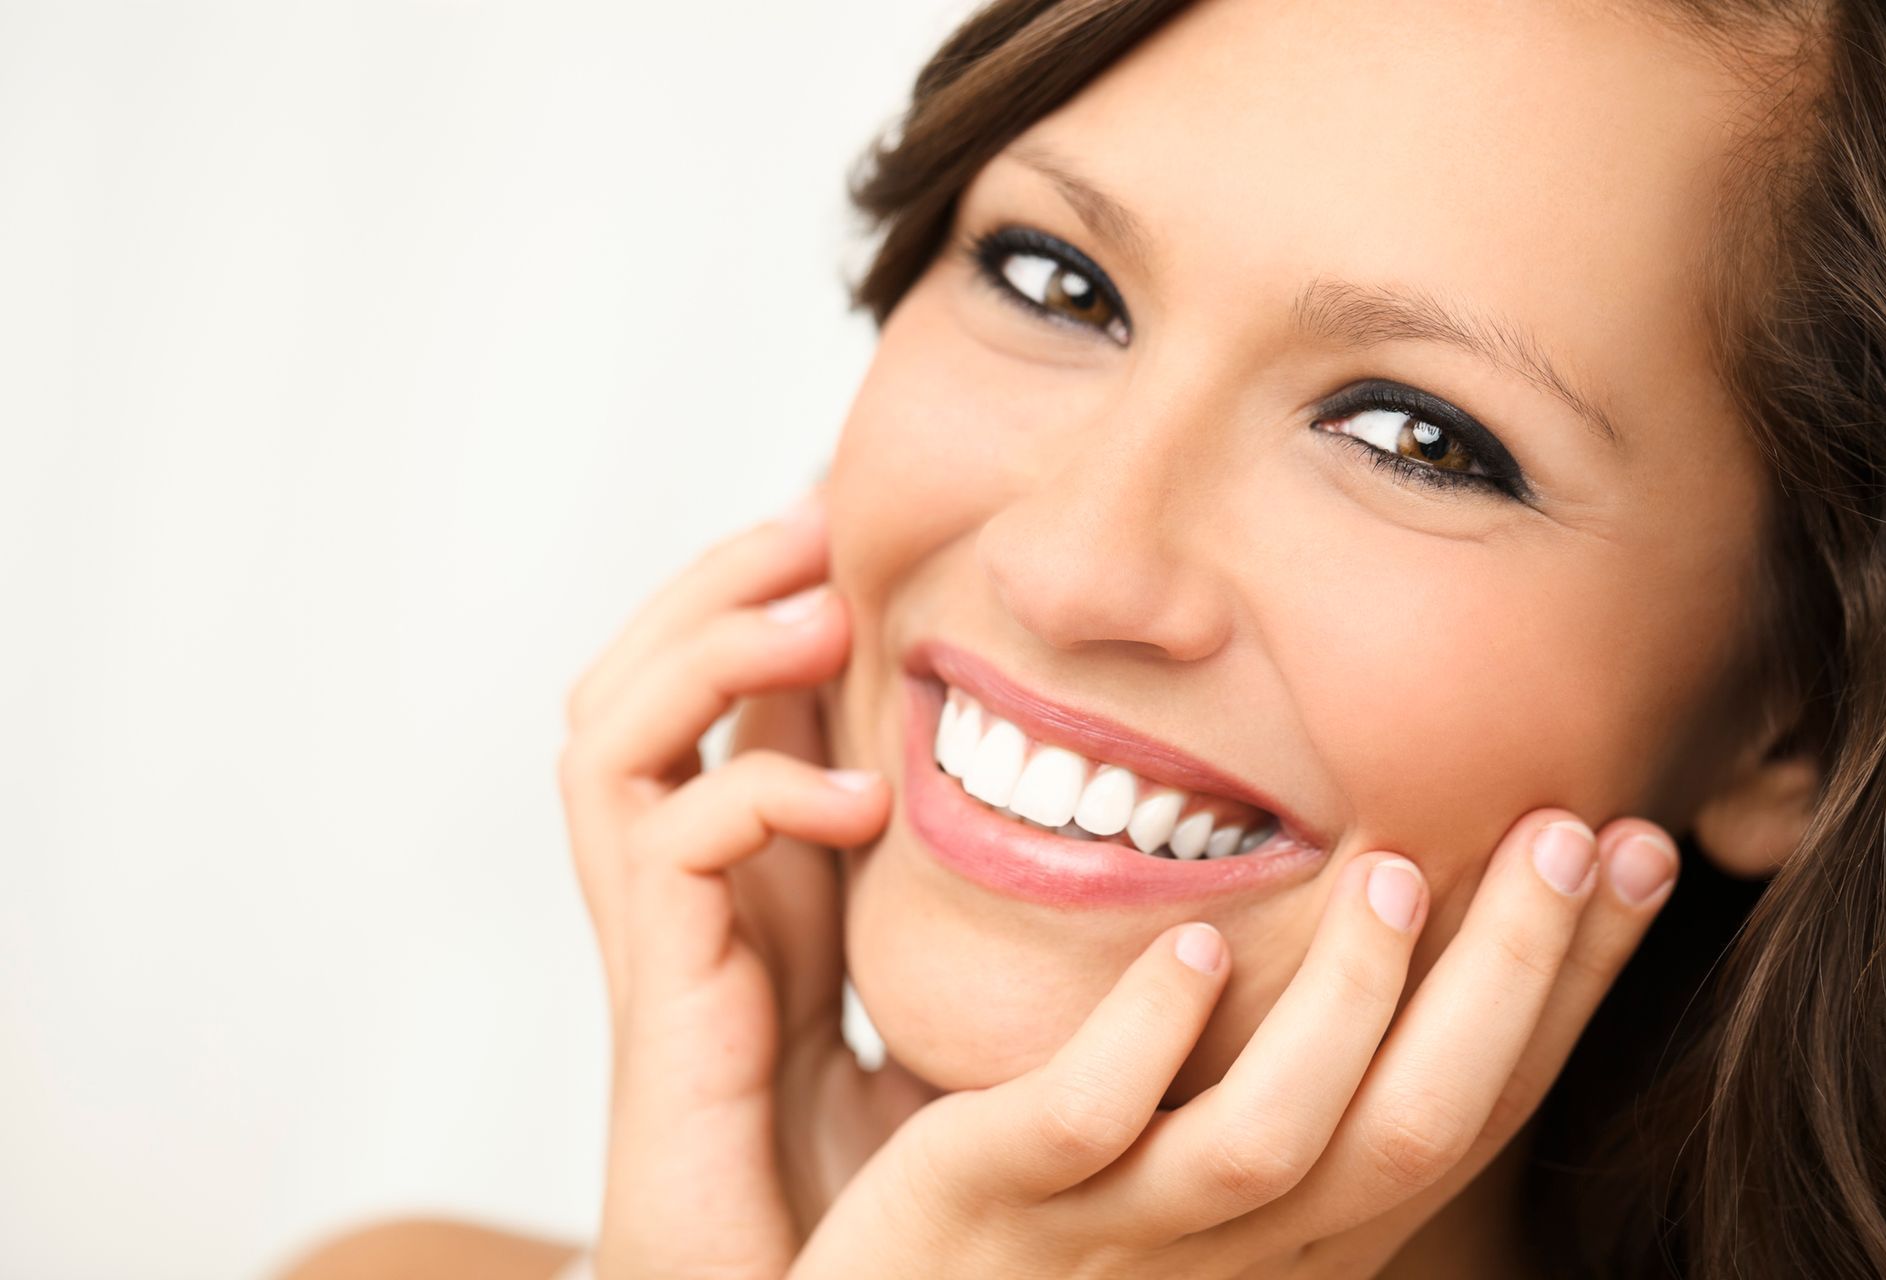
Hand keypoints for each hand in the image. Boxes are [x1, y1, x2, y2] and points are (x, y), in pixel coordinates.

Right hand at [556, 488, 935, 1279]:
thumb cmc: (869, 1161)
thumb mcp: (924, 981)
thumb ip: (947, 891)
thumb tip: (1052, 789)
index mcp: (747, 866)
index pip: (717, 687)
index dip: (764, 583)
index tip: (855, 514)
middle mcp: (684, 880)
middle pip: (630, 676)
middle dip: (714, 580)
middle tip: (819, 523)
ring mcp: (662, 927)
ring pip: (608, 728)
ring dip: (711, 645)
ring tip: (823, 611)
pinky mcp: (662, 989)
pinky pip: (665, 839)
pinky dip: (757, 792)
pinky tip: (859, 802)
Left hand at [788, 809, 1679, 1278]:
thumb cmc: (1038, 1234)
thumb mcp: (1188, 1167)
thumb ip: (1277, 1072)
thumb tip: (1383, 923)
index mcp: (1304, 1231)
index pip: (1470, 1109)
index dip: (1564, 990)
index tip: (1629, 850)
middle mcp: (1241, 1247)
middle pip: (1418, 1127)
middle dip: (1514, 980)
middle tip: (1577, 828)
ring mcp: (1118, 1226)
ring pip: (1277, 1138)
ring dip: (1351, 1004)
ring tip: (1391, 870)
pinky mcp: (997, 1195)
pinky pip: (1090, 1124)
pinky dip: (1147, 1040)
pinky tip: (1193, 952)